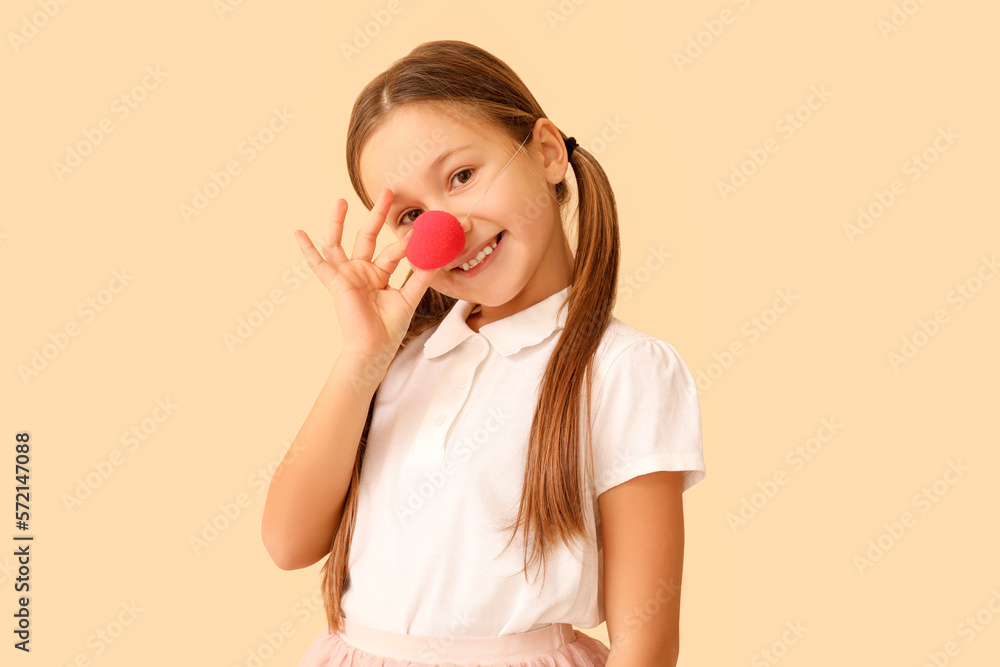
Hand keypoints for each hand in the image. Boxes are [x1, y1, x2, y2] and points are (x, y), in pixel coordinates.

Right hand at [293, 188, 438, 363]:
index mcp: (380, 275)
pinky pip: (318, 264)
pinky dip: (307, 249)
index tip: (423, 226)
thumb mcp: (409, 297)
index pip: (394, 250)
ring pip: (340, 243)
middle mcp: (362, 271)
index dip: (408, 240)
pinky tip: (298, 233)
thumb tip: (438, 256)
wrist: (374, 348)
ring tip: (340, 201)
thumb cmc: (389, 328)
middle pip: (369, 236)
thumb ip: (422, 276)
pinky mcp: (336, 283)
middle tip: (388, 191)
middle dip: (378, 214)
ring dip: (338, 223)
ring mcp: (347, 275)